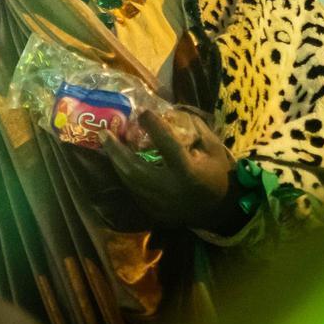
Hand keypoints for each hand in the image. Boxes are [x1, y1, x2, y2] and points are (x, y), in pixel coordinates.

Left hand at [95, 109, 237, 230]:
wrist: (220, 210)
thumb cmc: (217, 173)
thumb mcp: (213, 147)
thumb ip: (194, 129)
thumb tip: (170, 111)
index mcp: (188, 172)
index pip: (168, 146)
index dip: (154, 127)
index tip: (142, 111)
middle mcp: (171, 190)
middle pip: (135, 169)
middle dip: (116, 151)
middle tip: (103, 133)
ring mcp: (160, 204)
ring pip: (130, 182)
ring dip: (117, 162)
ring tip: (107, 144)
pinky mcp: (154, 212)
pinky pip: (134, 192)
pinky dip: (125, 175)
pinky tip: (118, 161)